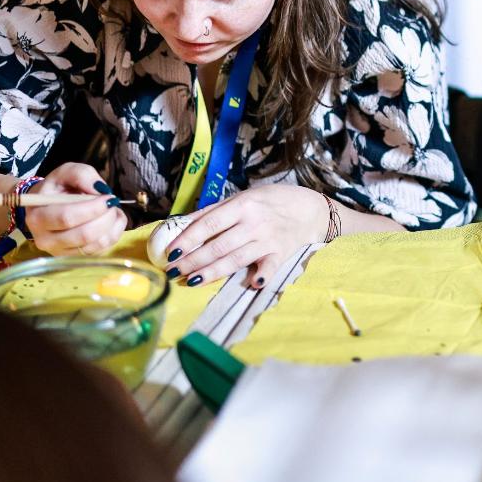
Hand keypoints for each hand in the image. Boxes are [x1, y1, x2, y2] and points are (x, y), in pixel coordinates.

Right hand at [25, 162, 128, 256]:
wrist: (47, 206)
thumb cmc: (57, 188)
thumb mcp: (65, 172)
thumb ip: (82, 175)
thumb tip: (100, 190)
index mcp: (38, 217)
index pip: (67, 217)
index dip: (93, 208)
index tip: (108, 196)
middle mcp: (45, 240)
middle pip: (84, 235)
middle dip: (106, 217)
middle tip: (112, 202)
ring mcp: (60, 252)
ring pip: (96, 244)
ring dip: (112, 225)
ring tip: (112, 209)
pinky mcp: (75, 258)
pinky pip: (102, 250)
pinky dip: (114, 233)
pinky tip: (112, 220)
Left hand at [163, 185, 328, 289]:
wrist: (310, 209)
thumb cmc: (271, 202)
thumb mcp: (243, 198)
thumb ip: (214, 211)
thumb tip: (181, 223)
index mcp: (242, 205)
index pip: (209, 224)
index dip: (189, 238)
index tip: (171, 251)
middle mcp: (254, 223)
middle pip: (218, 245)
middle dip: (193, 260)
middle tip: (173, 271)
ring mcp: (268, 239)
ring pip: (236, 259)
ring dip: (213, 272)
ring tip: (191, 281)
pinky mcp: (281, 254)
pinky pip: (269, 267)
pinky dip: (262, 275)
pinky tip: (253, 284)